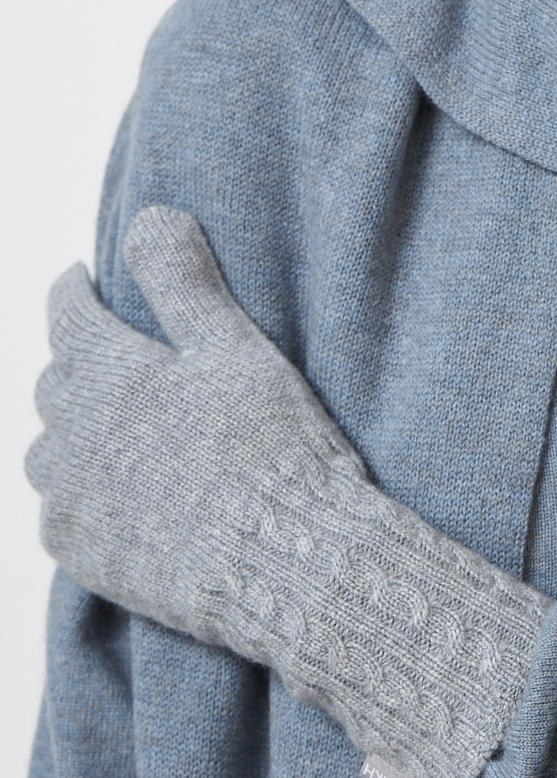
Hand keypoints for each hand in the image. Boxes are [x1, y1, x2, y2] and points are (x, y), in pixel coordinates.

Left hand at [28, 207, 547, 777]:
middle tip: (110, 354)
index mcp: (107, 374)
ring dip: (71, 429)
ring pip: (48, 449)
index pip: (67, 315)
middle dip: (77, 360)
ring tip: (105, 425)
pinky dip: (79, 490)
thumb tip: (148, 216)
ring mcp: (71, 499)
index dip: (73, 291)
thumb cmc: (272, 448)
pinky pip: (60, 508)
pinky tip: (112, 491)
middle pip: (55, 382)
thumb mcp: (235, 348)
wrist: (287, 562)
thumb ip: (183, 282)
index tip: (78, 279)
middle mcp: (72, 435)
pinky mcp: (81, 554)